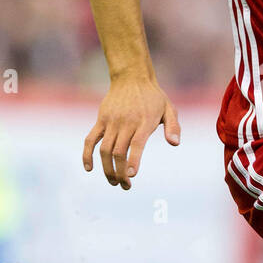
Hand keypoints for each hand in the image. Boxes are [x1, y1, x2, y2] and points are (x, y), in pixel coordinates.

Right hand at [82, 75, 179, 189]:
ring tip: (113, 182)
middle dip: (120, 172)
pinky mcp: (101, 120)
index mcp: (144, 122)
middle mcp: (126, 123)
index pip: (136, 144)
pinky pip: (90, 139)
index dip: (133, 161)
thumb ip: (173, 126)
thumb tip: (175, 144)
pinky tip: (89, 168)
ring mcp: (111, 122)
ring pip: (104, 149)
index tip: (131, 176)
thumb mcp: (169, 109)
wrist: (131, 77)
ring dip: (107, 169)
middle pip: (119, 152)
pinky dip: (87, 154)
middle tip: (125, 186)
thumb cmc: (153, 97)